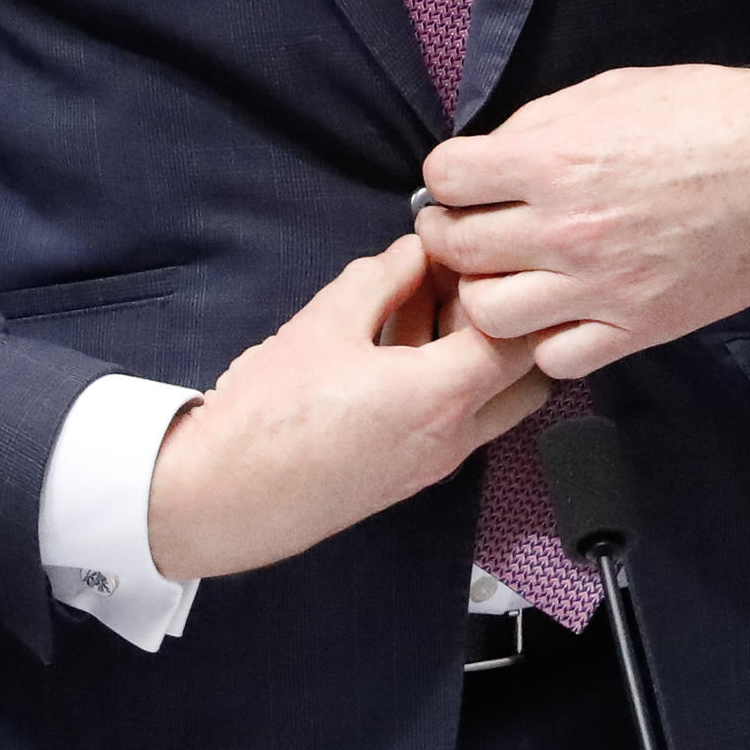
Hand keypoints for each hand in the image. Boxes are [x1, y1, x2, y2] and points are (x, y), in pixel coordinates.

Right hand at [146, 239, 549, 581]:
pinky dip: (446, 380)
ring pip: (490, 401)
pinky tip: (395, 343)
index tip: (469, 257)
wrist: (224, 498)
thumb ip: (380, 279)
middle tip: (460, 283)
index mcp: (442, 396)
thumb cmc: (269, 418)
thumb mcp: (323, 324)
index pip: (520, 337)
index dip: (502, 289)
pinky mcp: (408, 474)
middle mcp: (453, 438)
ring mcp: (433, 462)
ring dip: (474, 353)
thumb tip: (413, 251)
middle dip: (506, 325)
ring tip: (420, 303)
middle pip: (525, 377)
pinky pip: (453, 421)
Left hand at [418, 61, 749, 381]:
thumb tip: (485, 156)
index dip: (448, 175)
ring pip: (490, 314)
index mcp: (557, 158)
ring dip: (488, 293)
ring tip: (510, 275)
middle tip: (470, 227)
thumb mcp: (611, 91)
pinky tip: (561, 310)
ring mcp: (604, 285)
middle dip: (450, 232)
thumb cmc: (709, 115)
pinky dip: (547, 339)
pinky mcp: (641, 327)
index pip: (444, 176)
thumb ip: (537, 125)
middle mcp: (570, 227)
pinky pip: (557, 357)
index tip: (465, 179)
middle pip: (455, 247)